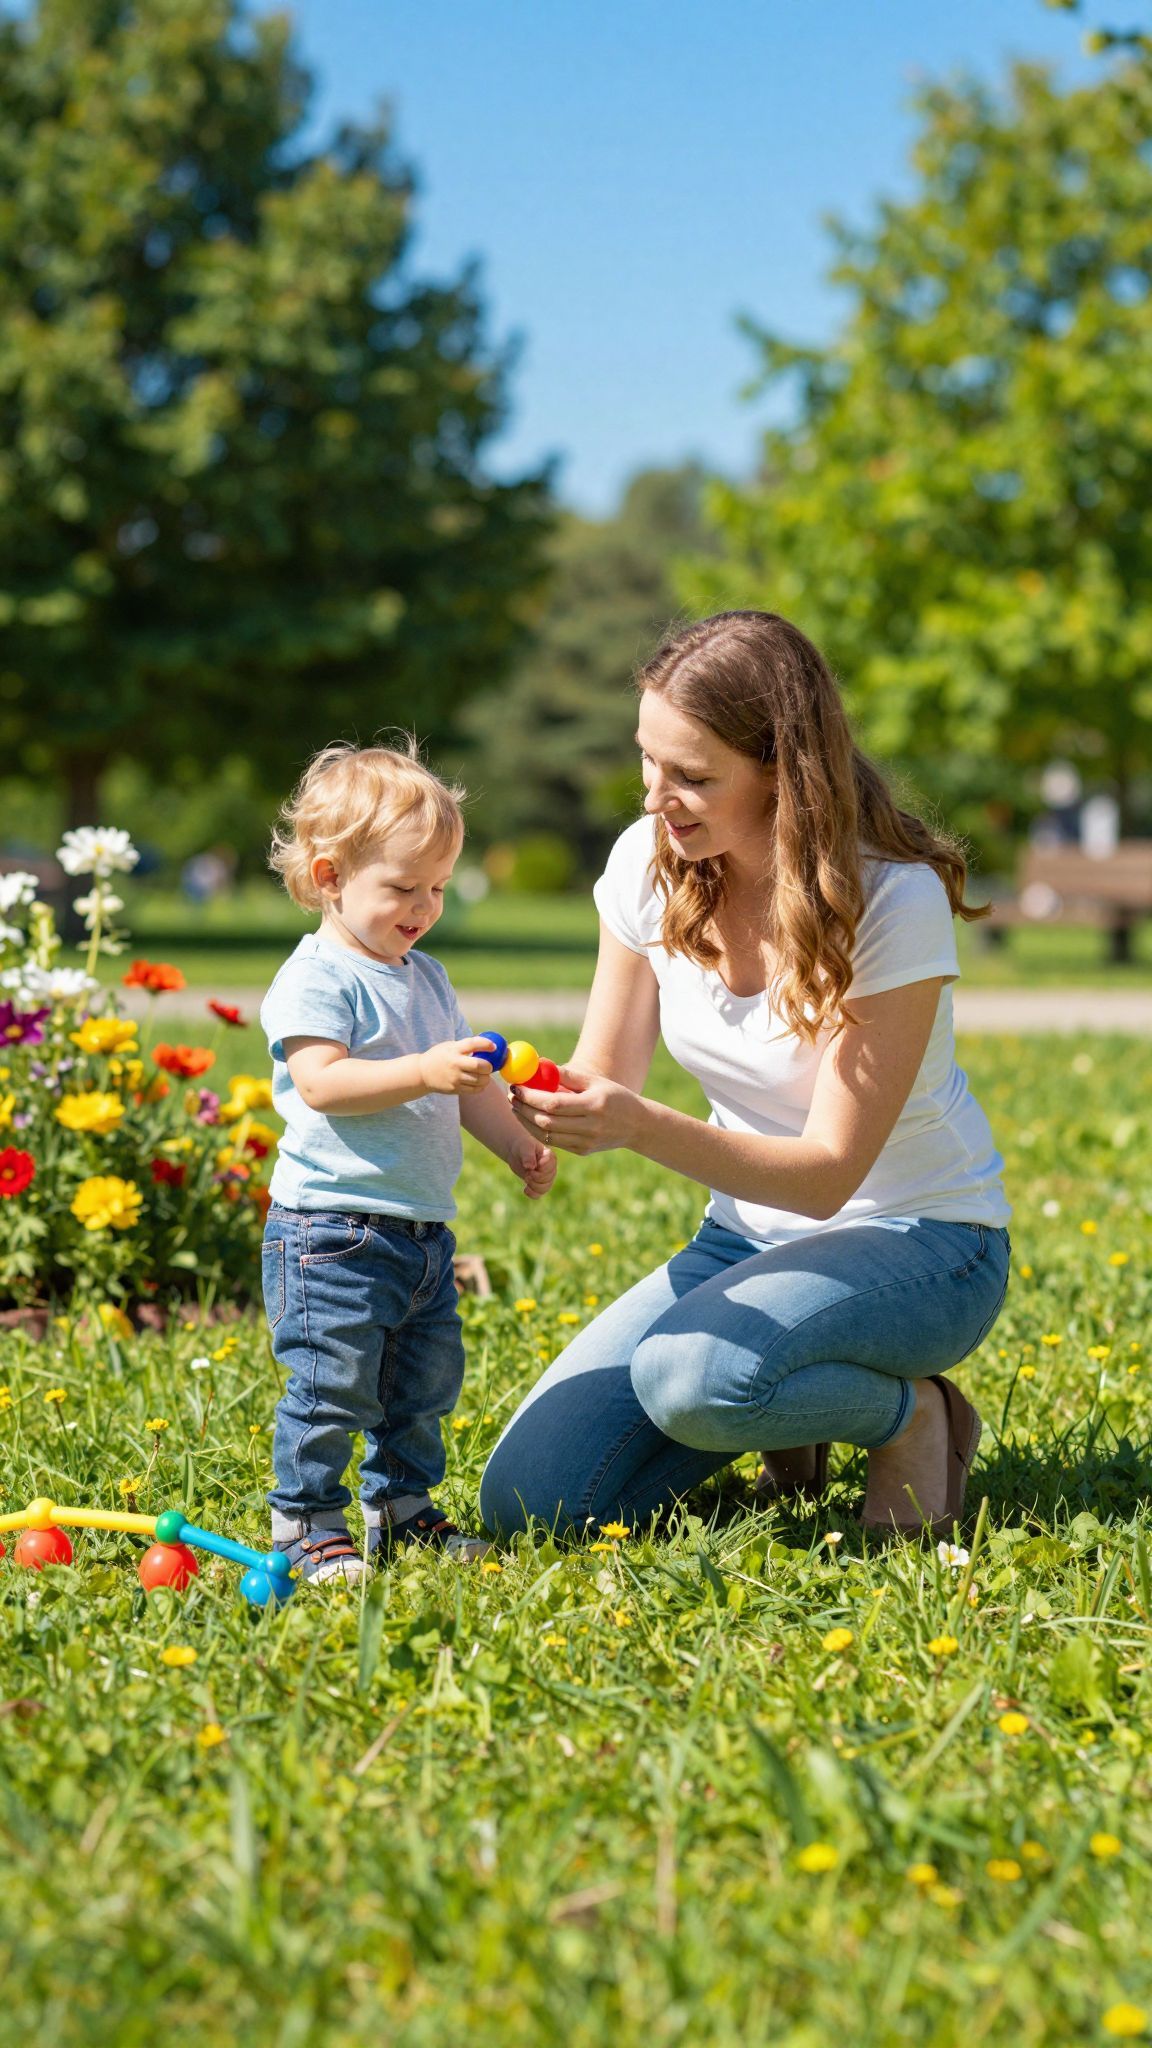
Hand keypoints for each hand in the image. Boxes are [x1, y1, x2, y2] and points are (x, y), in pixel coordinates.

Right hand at [418, 1036, 496, 1095]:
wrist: (422, 1073)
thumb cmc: (439, 1056)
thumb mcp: (449, 1046)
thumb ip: (465, 1046)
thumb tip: (486, 1044)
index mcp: (453, 1050)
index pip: (472, 1044)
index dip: (486, 1044)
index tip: (494, 1047)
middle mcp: (455, 1063)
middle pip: (480, 1066)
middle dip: (489, 1067)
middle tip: (489, 1066)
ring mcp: (455, 1078)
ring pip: (479, 1080)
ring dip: (486, 1078)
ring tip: (485, 1075)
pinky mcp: (455, 1089)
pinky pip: (474, 1090)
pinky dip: (480, 1086)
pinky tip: (479, 1083)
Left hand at [507, 1135, 556, 1199]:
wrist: (516, 1151)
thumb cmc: (522, 1145)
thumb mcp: (525, 1147)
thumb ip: (528, 1155)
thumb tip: (530, 1167)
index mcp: (550, 1157)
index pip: (551, 1166)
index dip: (541, 1169)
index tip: (531, 1166)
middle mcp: (550, 1168)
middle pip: (548, 1179)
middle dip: (536, 1177)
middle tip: (527, 1172)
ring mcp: (545, 1176)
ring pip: (545, 1188)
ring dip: (534, 1186)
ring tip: (526, 1178)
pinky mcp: (538, 1183)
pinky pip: (539, 1194)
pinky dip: (532, 1194)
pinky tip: (525, 1189)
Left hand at [508, 1066, 641, 1155]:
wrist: (638, 1125)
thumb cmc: (615, 1097)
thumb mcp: (596, 1081)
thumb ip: (568, 1075)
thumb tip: (539, 1065)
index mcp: (594, 1105)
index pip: (553, 1103)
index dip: (531, 1096)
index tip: (518, 1086)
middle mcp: (590, 1126)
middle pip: (546, 1121)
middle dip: (523, 1109)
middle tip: (512, 1097)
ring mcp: (586, 1142)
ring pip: (546, 1135)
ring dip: (526, 1121)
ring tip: (517, 1107)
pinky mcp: (582, 1151)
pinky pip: (554, 1142)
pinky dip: (538, 1131)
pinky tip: (531, 1118)